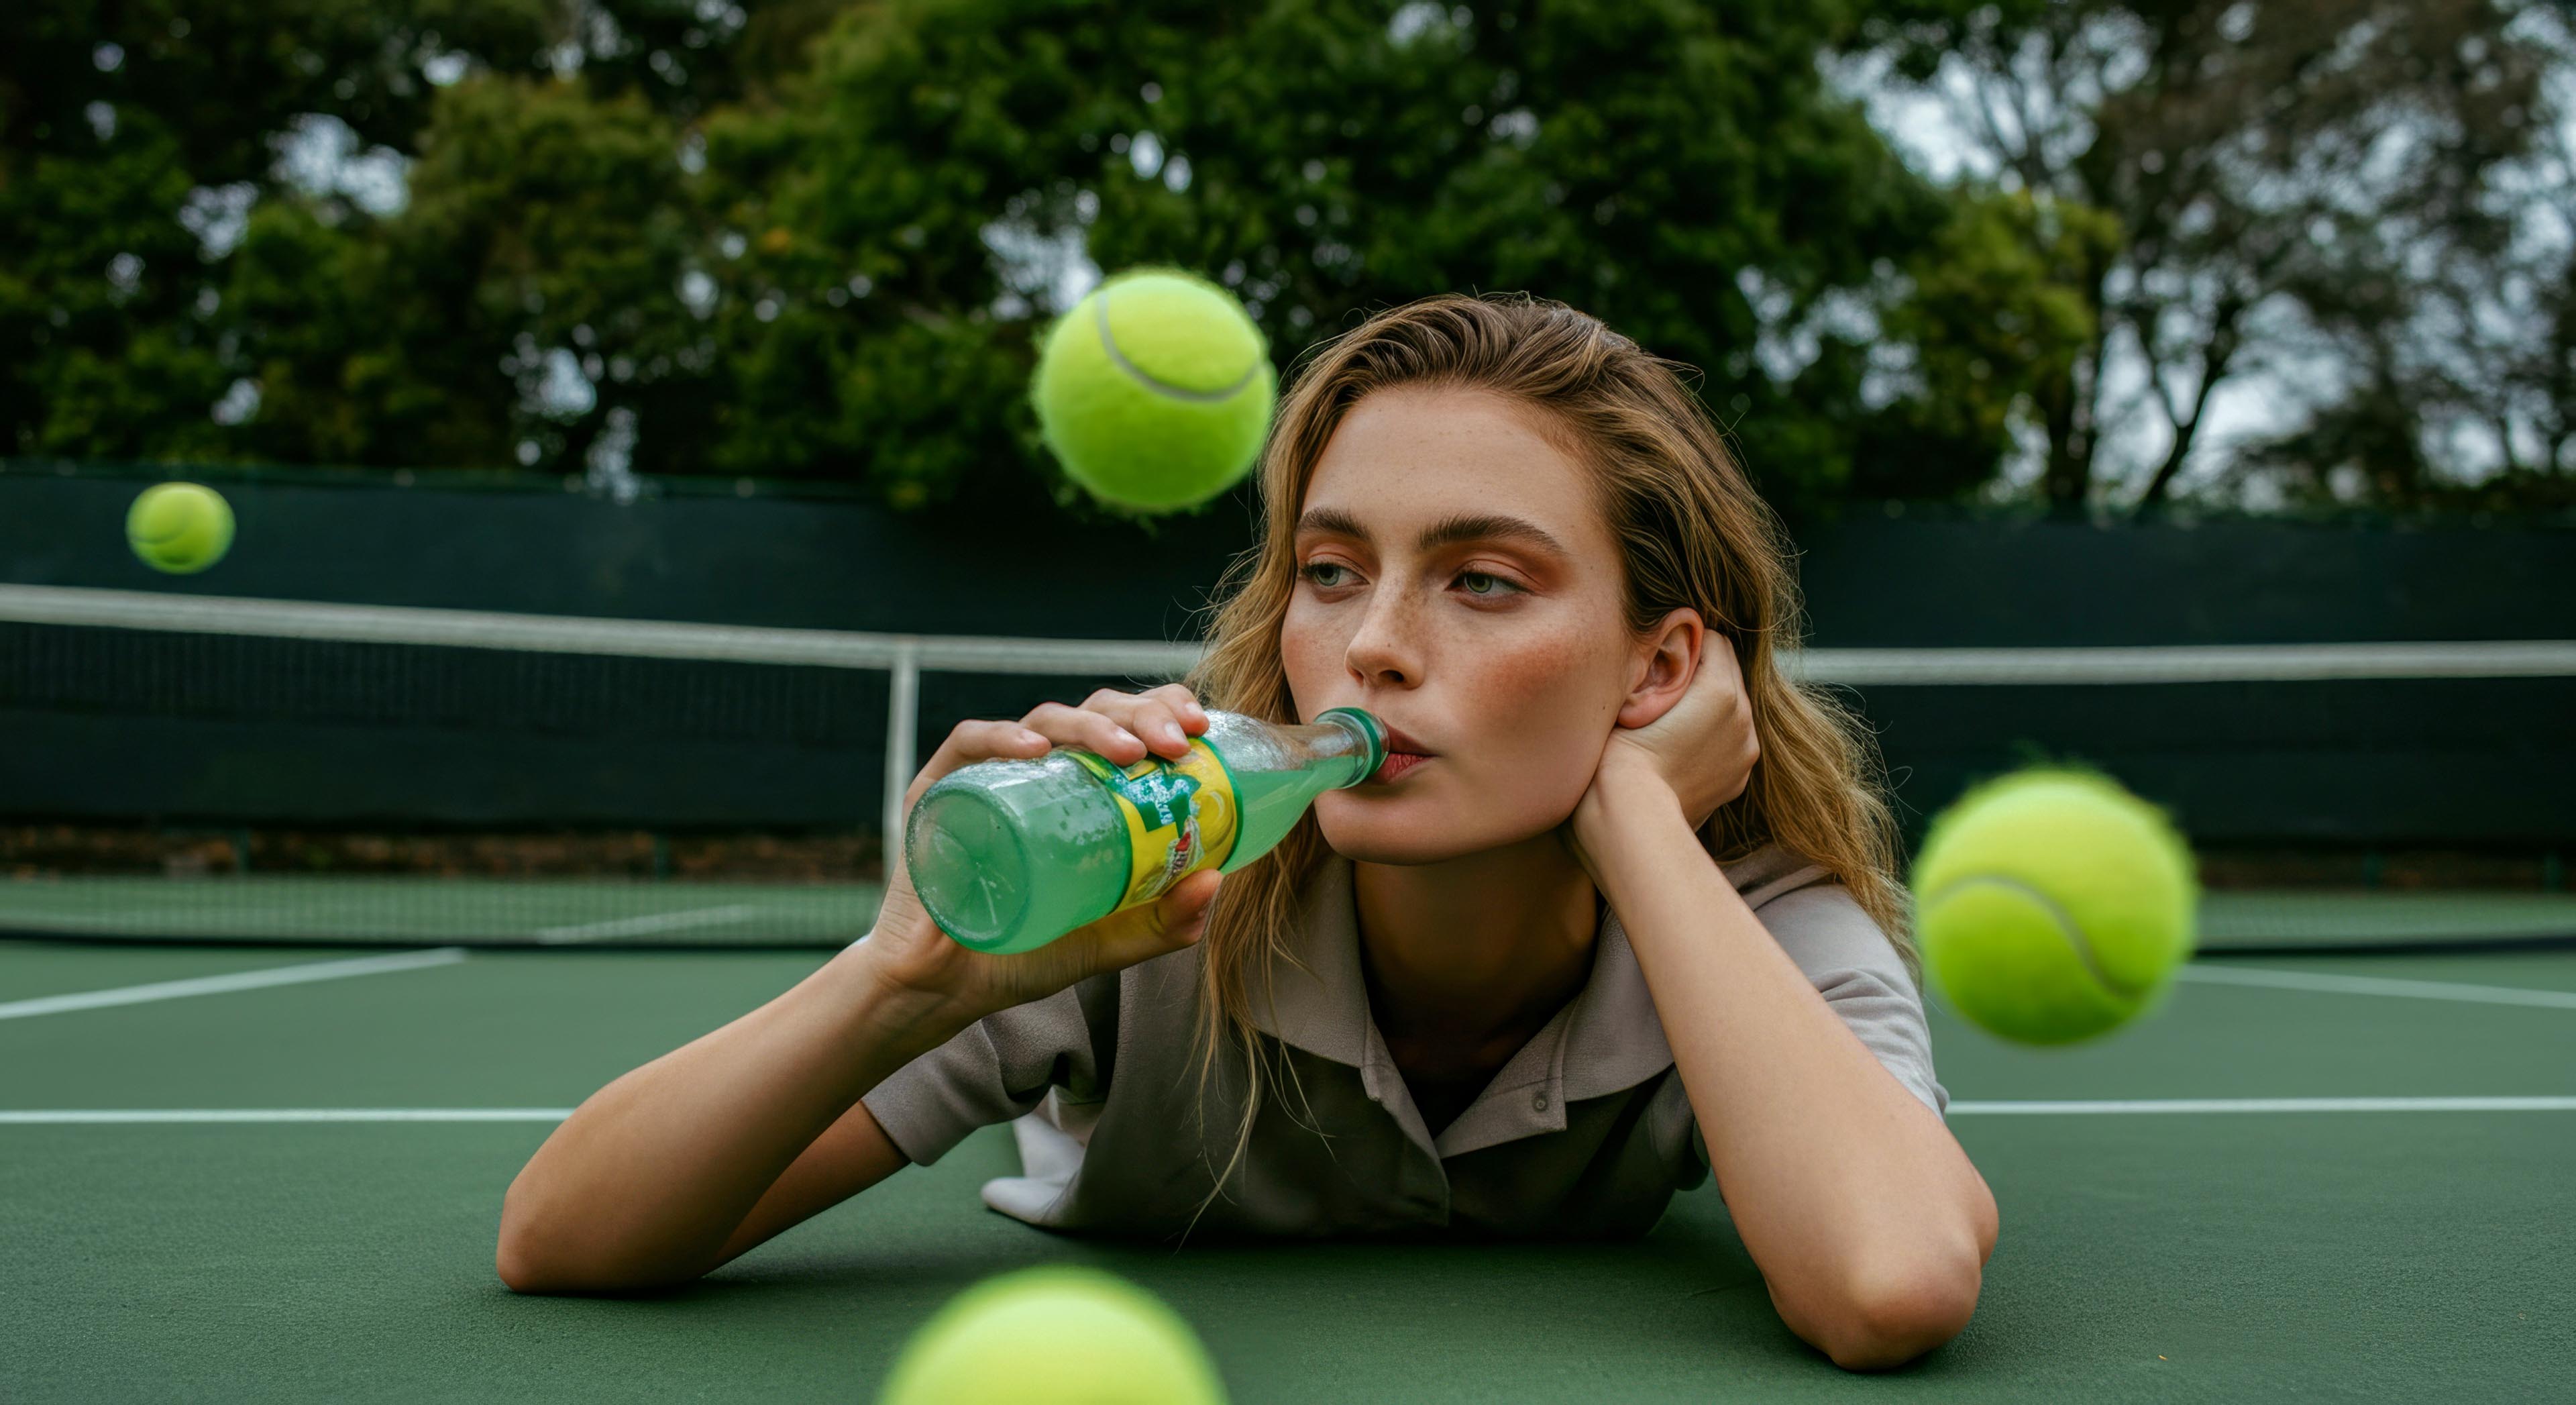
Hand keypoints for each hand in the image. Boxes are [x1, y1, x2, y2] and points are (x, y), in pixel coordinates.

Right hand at [863, 683, 1223, 1022]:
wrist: (944, 989)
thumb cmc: (1023, 955)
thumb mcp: (1107, 941)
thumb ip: (1162, 922)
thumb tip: (1217, 880)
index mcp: (1080, 789)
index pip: (1126, 726)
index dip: (1164, 712)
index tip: (1201, 729)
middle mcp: (1039, 772)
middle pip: (1093, 713)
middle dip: (1141, 716)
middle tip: (1175, 743)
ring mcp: (989, 776)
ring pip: (1043, 719)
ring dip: (1091, 725)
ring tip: (1127, 751)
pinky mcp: (938, 789)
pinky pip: (970, 744)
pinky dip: (1003, 737)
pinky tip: (1036, 750)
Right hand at [1563, 630, 1758, 877]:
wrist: (1626, 820)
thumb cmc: (1615, 758)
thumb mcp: (1630, 697)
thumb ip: (1654, 669)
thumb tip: (1662, 653)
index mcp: (1720, 691)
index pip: (1715, 640)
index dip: (1686, 644)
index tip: (1661, 657)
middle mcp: (1743, 718)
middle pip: (1728, 672)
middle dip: (1701, 672)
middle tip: (1663, 686)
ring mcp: (1744, 752)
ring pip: (1732, 707)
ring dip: (1707, 705)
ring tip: (1671, 721)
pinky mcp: (1737, 778)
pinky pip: (1729, 740)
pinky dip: (1711, 737)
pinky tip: (1680, 749)